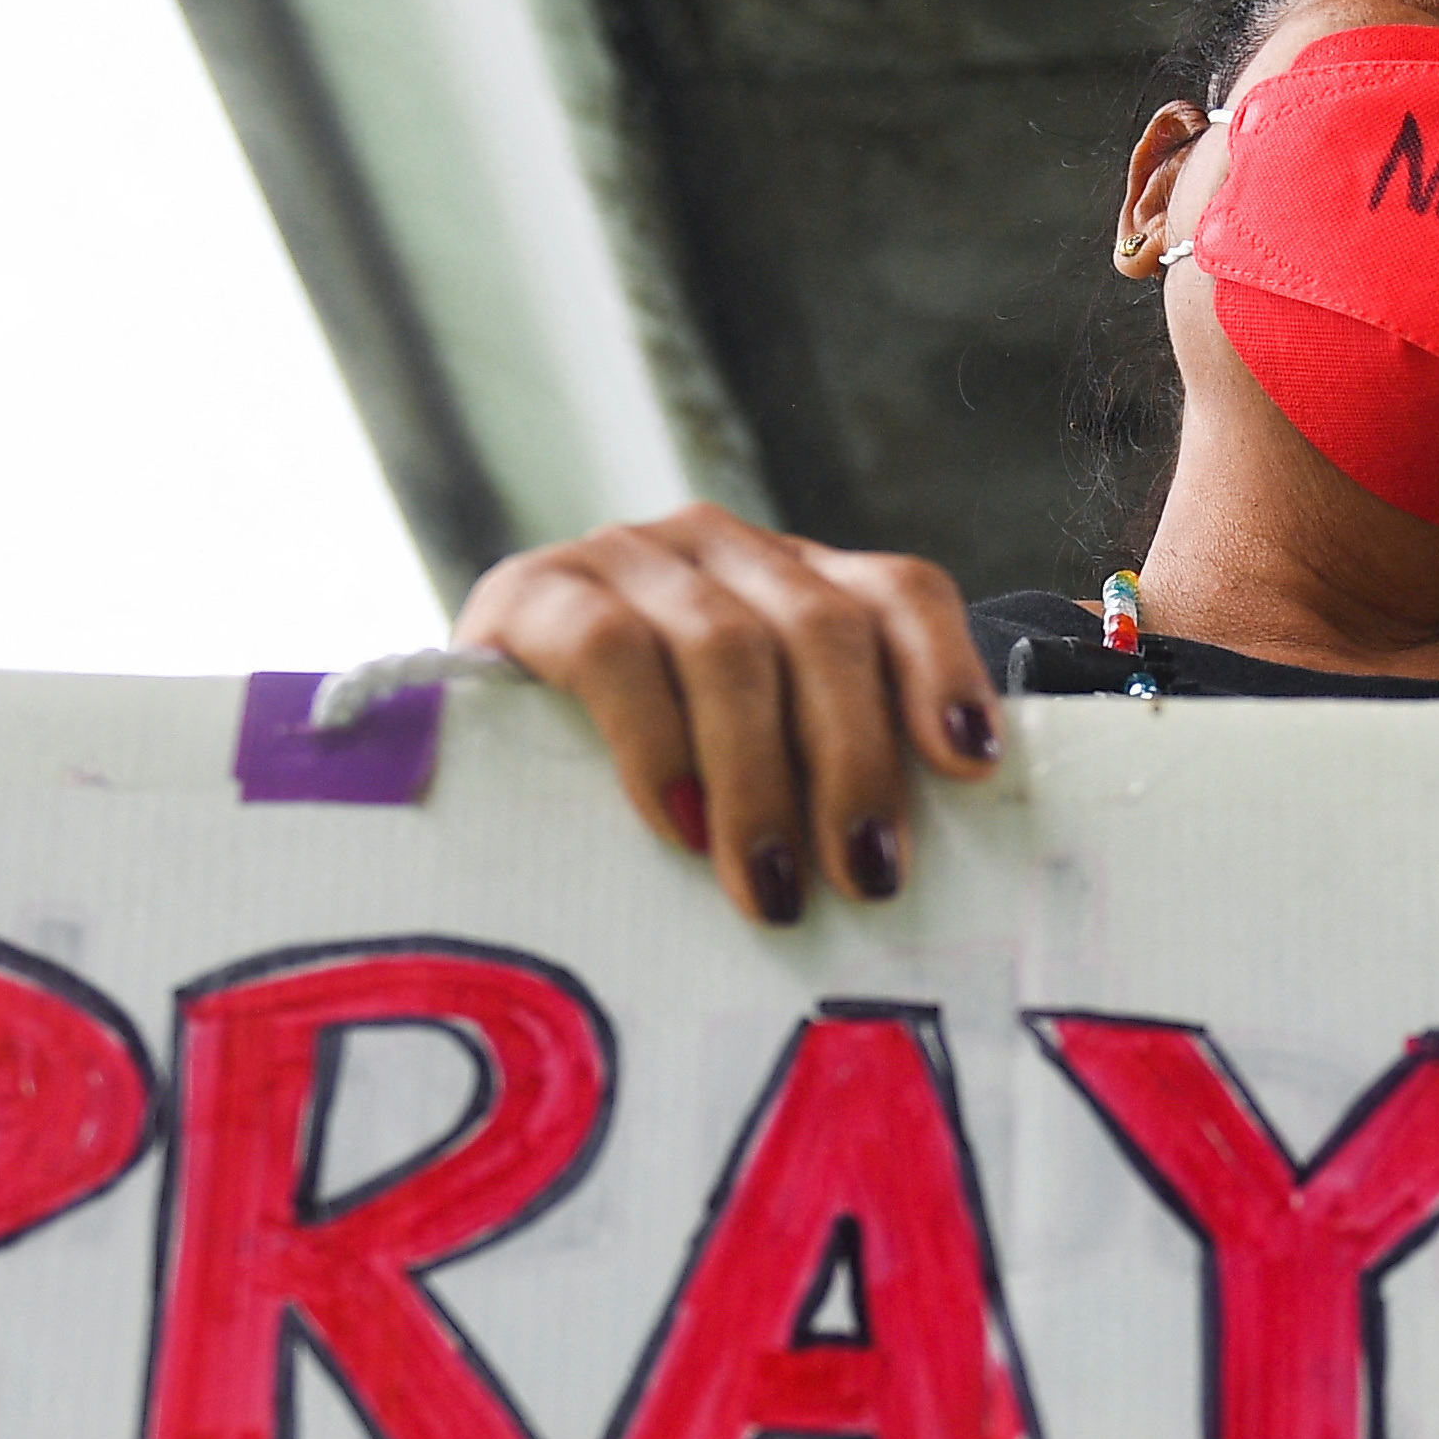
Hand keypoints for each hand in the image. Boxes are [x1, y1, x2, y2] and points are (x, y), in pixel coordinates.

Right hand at [454, 502, 1004, 924]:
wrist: (467, 755)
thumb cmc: (655, 787)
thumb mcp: (756, 771)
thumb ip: (828, 785)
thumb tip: (909, 878)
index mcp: (801, 580)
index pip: (900, 594)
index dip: (943, 673)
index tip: (971, 771)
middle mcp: (722, 550)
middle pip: (823, 629)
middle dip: (853, 761)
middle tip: (866, 880)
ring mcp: (628, 560)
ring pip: (727, 644)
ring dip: (758, 777)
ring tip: (773, 887)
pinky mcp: (534, 592)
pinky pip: (611, 651)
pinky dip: (655, 742)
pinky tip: (677, 822)